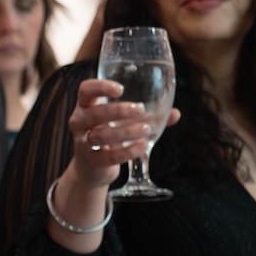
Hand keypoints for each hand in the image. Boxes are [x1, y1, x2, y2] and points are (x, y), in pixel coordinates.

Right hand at [63, 78, 177, 190]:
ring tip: (146, 129)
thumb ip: (149, 116)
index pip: (85, 90)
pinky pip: (109, 156)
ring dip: (125, 132)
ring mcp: (83, 142)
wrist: (93, 168)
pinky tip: (143, 146)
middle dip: (118, 111)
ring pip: (100, 135)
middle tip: (141, 110)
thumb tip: (175, 114)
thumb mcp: (123, 122)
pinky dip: (128, 151)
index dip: (100, 87)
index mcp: (86, 106)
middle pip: (93, 113)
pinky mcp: (92, 161)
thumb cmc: (110, 136)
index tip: (121, 89)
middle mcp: (79, 122)